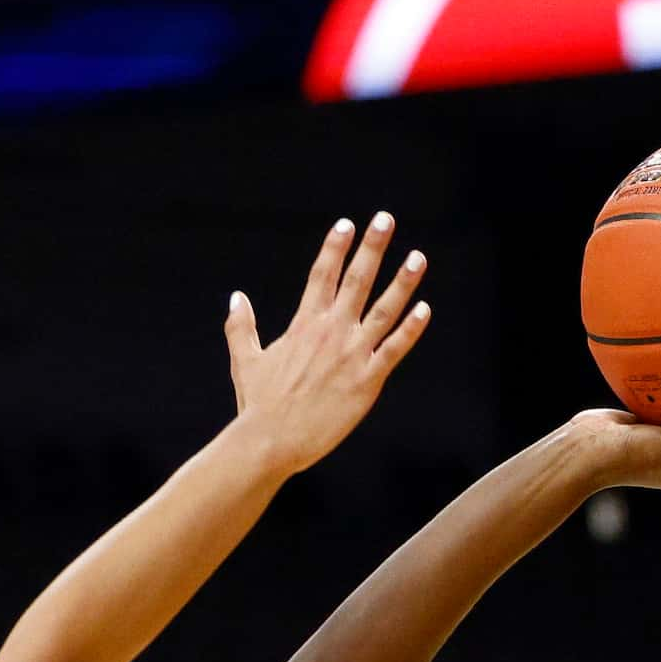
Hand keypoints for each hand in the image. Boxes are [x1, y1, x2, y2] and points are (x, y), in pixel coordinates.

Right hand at [225, 211, 432, 476]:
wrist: (270, 441)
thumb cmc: (257, 405)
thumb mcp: (245, 360)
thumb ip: (241, 326)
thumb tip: (236, 297)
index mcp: (303, 326)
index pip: (322, 276)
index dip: (335, 248)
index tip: (346, 225)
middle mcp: (331, 333)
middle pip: (356, 281)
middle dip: (372, 248)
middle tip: (385, 219)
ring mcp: (352, 355)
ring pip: (384, 310)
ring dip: (402, 282)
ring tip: (418, 257)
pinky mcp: (368, 381)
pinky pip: (395, 349)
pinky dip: (411, 329)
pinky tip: (424, 309)